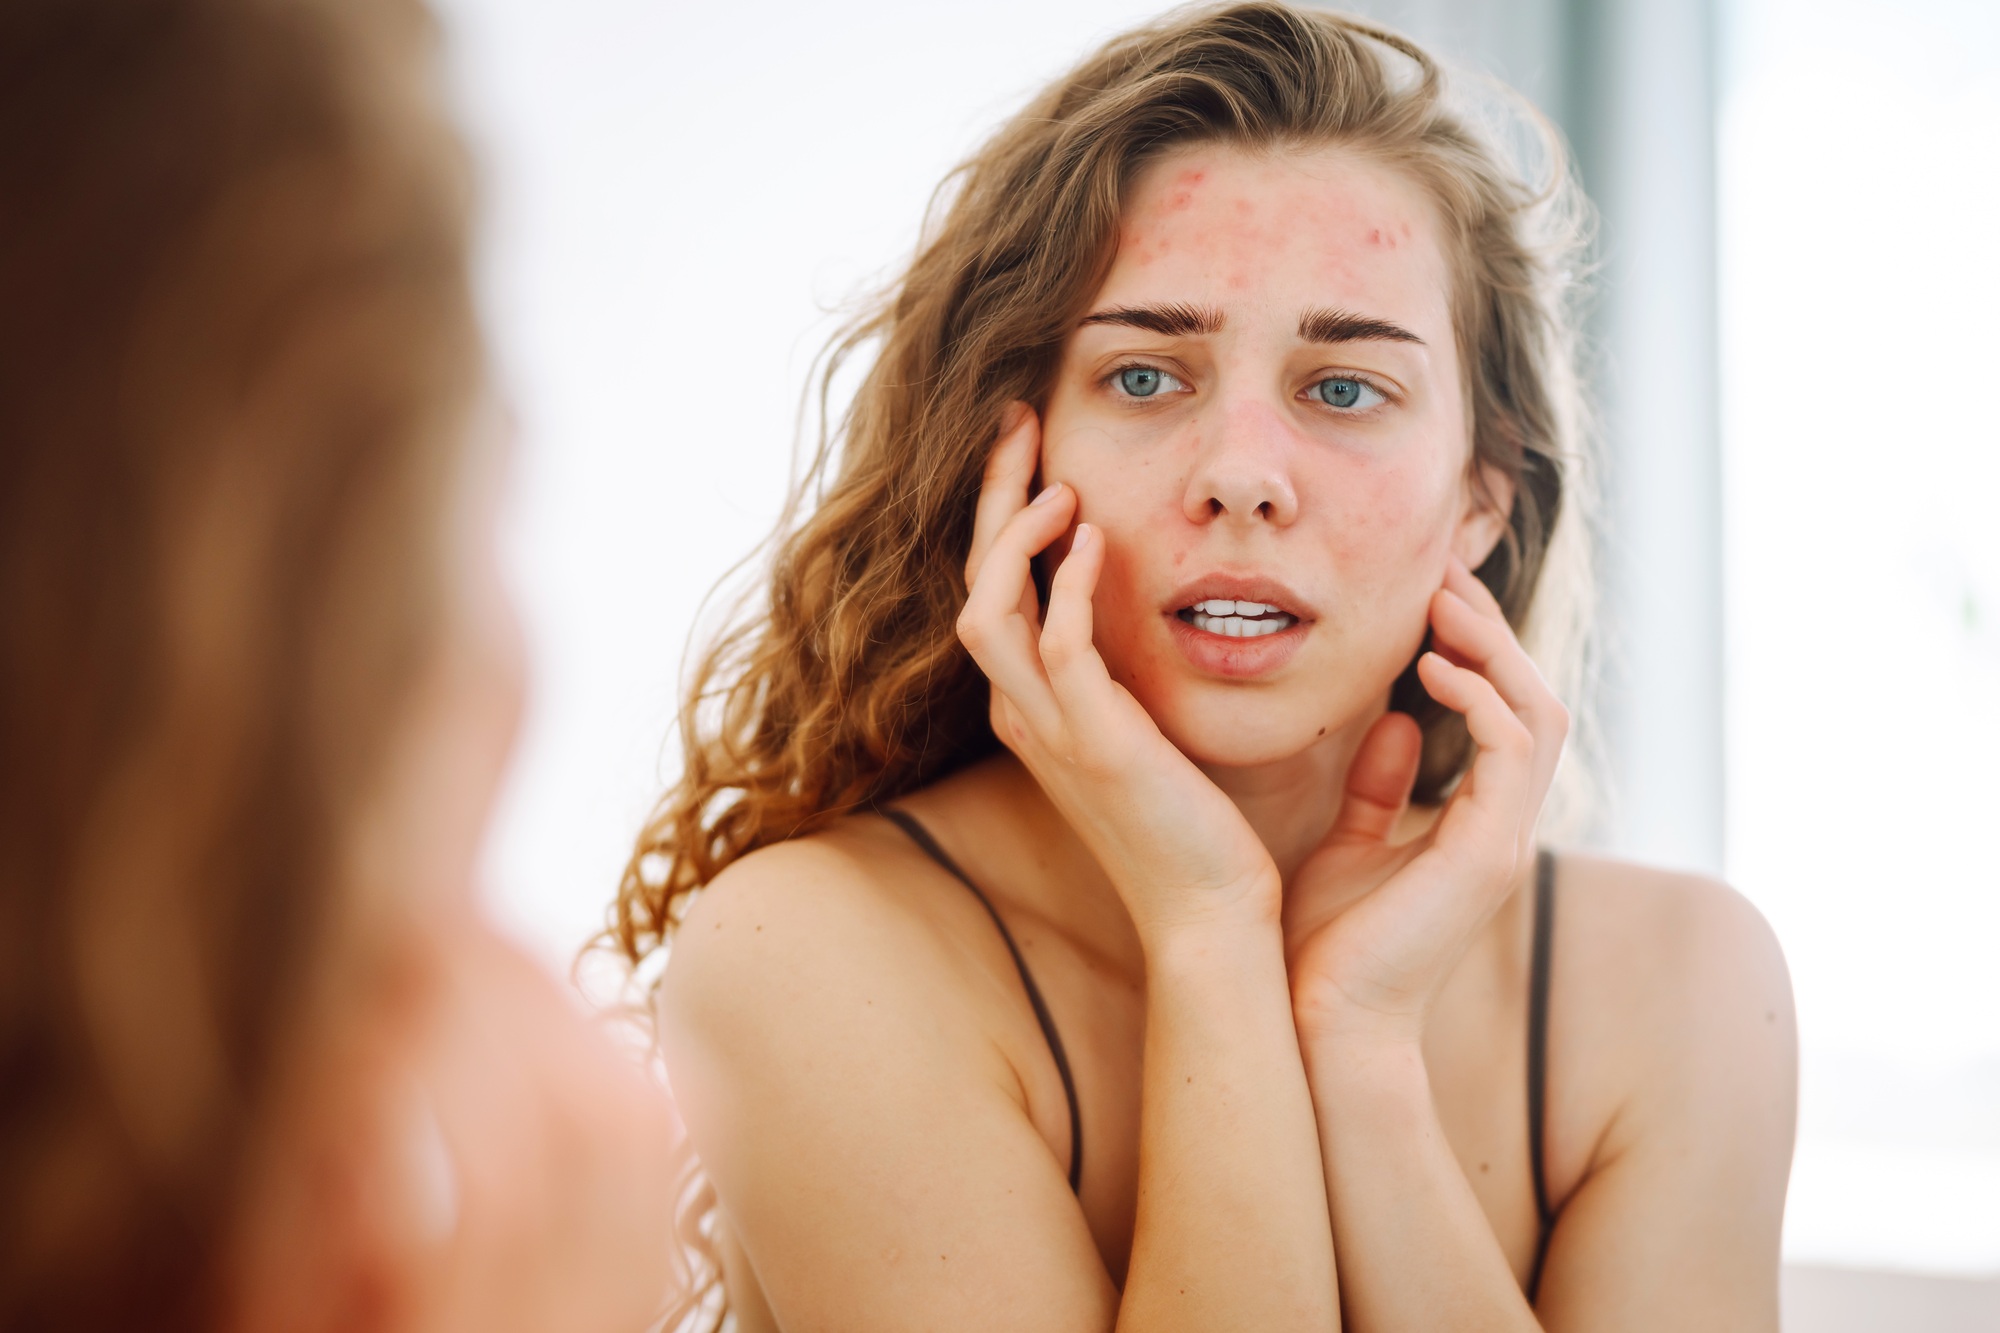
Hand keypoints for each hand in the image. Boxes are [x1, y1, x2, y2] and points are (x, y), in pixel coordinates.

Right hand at [957, 405, 1279, 945]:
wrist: (1211, 914)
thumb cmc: (1195, 826)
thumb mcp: (1149, 731)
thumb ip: (1128, 670)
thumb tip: (1147, 600)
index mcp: (1033, 710)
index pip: (991, 591)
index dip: (1001, 515)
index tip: (1032, 450)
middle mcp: (1023, 716)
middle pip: (972, 584)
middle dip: (991, 498)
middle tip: (1018, 421)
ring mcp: (1049, 732)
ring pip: (987, 608)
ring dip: (1013, 533)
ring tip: (1056, 478)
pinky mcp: (1094, 744)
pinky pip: (1054, 647)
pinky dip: (1062, 584)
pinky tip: (1091, 538)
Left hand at [1284, 557, 1567, 1047]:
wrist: (1320, 1023)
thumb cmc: (1323, 946)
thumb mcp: (1347, 845)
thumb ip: (1376, 787)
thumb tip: (1394, 721)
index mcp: (1475, 823)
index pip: (1502, 712)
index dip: (1475, 646)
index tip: (1427, 590)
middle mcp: (1501, 827)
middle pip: (1531, 700)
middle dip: (1490, 629)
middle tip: (1440, 570)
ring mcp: (1503, 841)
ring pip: (1536, 715)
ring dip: (1492, 650)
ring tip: (1438, 603)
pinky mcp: (1488, 855)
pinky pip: (1512, 751)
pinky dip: (1482, 698)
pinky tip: (1433, 668)